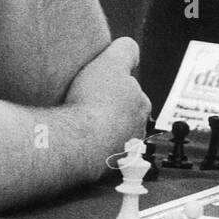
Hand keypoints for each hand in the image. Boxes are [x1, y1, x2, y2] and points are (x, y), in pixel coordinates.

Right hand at [65, 37, 150, 167]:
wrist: (77, 143)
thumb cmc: (93, 103)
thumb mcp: (110, 62)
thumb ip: (125, 50)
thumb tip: (132, 49)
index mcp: (140, 104)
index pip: (133, 91)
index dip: (118, 86)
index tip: (104, 88)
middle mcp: (138, 129)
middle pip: (125, 115)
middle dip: (111, 110)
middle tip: (89, 104)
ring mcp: (123, 151)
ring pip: (115, 136)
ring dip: (102, 130)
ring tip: (82, 123)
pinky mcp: (108, 169)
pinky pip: (102, 156)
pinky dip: (93, 149)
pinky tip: (79, 141)